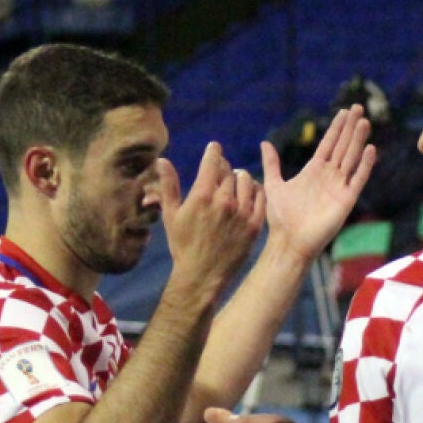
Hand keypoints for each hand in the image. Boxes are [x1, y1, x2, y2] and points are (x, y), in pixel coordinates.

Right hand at [162, 142, 263, 303]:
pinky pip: (261, 198)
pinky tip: (249, 192)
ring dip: (240, 177)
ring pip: (247, 181)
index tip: (215, 147)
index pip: (213, 162)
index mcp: (202, 196)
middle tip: (221, 169)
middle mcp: (225, 201)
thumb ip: (168, 185)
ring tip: (235, 180)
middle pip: (229, 171)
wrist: (202, 275)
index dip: (214, 151)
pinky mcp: (255, 225)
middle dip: (224, 167)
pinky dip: (256, 190)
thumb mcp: (171, 215)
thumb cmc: (183, 245)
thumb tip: (162, 159)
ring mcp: (242, 213)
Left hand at [262, 106, 376, 260]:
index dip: (336, 128)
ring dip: (358, 140)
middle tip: (358, 107)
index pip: (329, 144)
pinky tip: (370, 148)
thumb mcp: (274, 185)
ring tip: (364, 121)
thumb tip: (265, 143)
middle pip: (343, 146)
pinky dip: (365, 164)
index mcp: (314, 171)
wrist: (289, 241)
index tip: (343, 112)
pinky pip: (358, 179)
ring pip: (351, 158)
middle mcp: (329, 176)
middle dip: (350, 127)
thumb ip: (272, 164)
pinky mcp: (346, 200)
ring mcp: (339, 187)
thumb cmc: (281, 217)